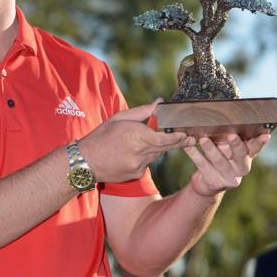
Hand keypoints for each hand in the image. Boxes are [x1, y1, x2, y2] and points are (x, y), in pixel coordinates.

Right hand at [79, 99, 195, 182]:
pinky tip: (134, 152)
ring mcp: (138, 165)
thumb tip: (160, 102)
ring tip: (151, 140)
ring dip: (158, 147)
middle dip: (176, 142)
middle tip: (189, 138)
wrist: (86, 161)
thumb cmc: (101, 136)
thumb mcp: (119, 118)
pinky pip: (148, 163)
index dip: (178, 138)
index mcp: (134, 135)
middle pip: (164, 147)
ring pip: (156, 155)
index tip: (187, 134)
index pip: (163, 139)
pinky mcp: (136, 174)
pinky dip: (146, 156)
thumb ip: (143, 111)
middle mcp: (138, 152)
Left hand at [184, 133, 269, 196]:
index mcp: (246, 156)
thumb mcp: (226, 148)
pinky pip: (203, 166)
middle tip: (231, 135)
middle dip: (236, 145)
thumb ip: (228, 138)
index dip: (260, 142)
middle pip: (241, 155)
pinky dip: (194, 155)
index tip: (265, 135)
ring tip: (202, 139)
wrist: (207, 182)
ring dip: (211, 149)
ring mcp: (229, 177)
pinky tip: (187, 146)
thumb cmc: (218, 158)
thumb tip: (222, 117)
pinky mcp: (215, 182)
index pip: (255, 148)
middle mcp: (241, 168)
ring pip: (220, 161)